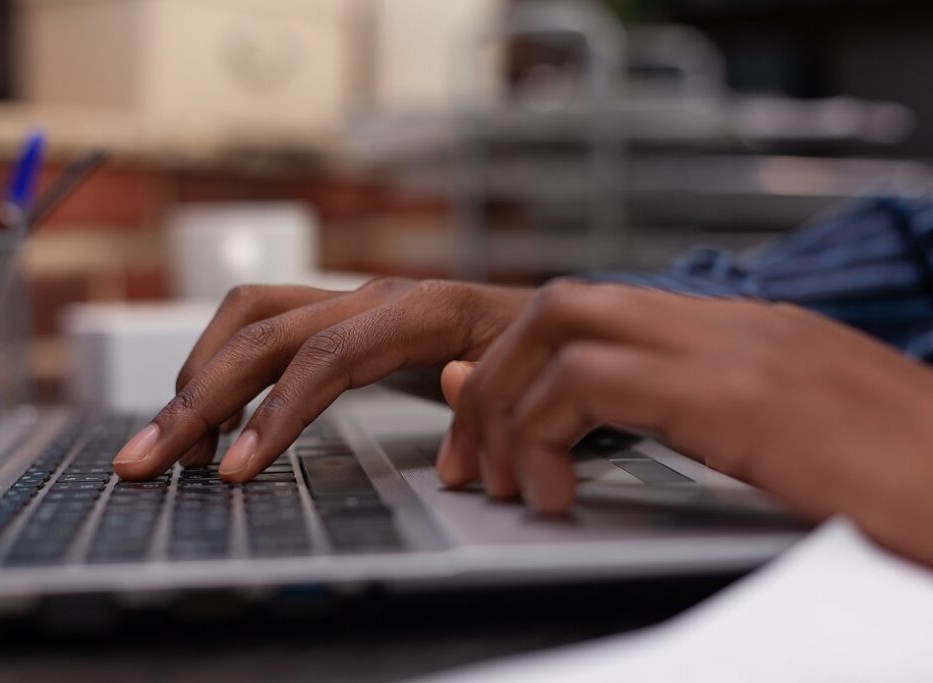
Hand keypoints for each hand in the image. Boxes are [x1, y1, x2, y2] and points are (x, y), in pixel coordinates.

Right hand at [113, 278, 533, 480]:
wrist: (544, 319)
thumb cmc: (535, 349)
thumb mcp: (527, 373)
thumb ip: (488, 387)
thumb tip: (449, 382)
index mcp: (421, 309)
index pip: (326, 355)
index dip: (275, 412)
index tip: (235, 470)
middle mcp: (373, 297)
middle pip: (264, 332)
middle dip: (198, 397)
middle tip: (147, 459)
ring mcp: (350, 303)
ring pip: (248, 316)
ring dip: (198, 375)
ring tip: (170, 441)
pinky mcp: (338, 318)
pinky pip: (263, 330)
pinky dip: (224, 368)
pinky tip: (211, 417)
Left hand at [438, 280, 932, 566]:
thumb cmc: (896, 480)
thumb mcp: (780, 443)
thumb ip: (684, 418)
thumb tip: (581, 423)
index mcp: (736, 333)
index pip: (592, 309)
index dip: (517, 362)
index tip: (484, 425)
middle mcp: (726, 324)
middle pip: (560, 304)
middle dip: (494, 379)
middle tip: (469, 457)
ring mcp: (731, 349)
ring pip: (562, 324)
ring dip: (506, 404)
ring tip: (502, 480)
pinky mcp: (736, 394)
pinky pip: (593, 382)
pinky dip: (544, 433)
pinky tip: (553, 495)